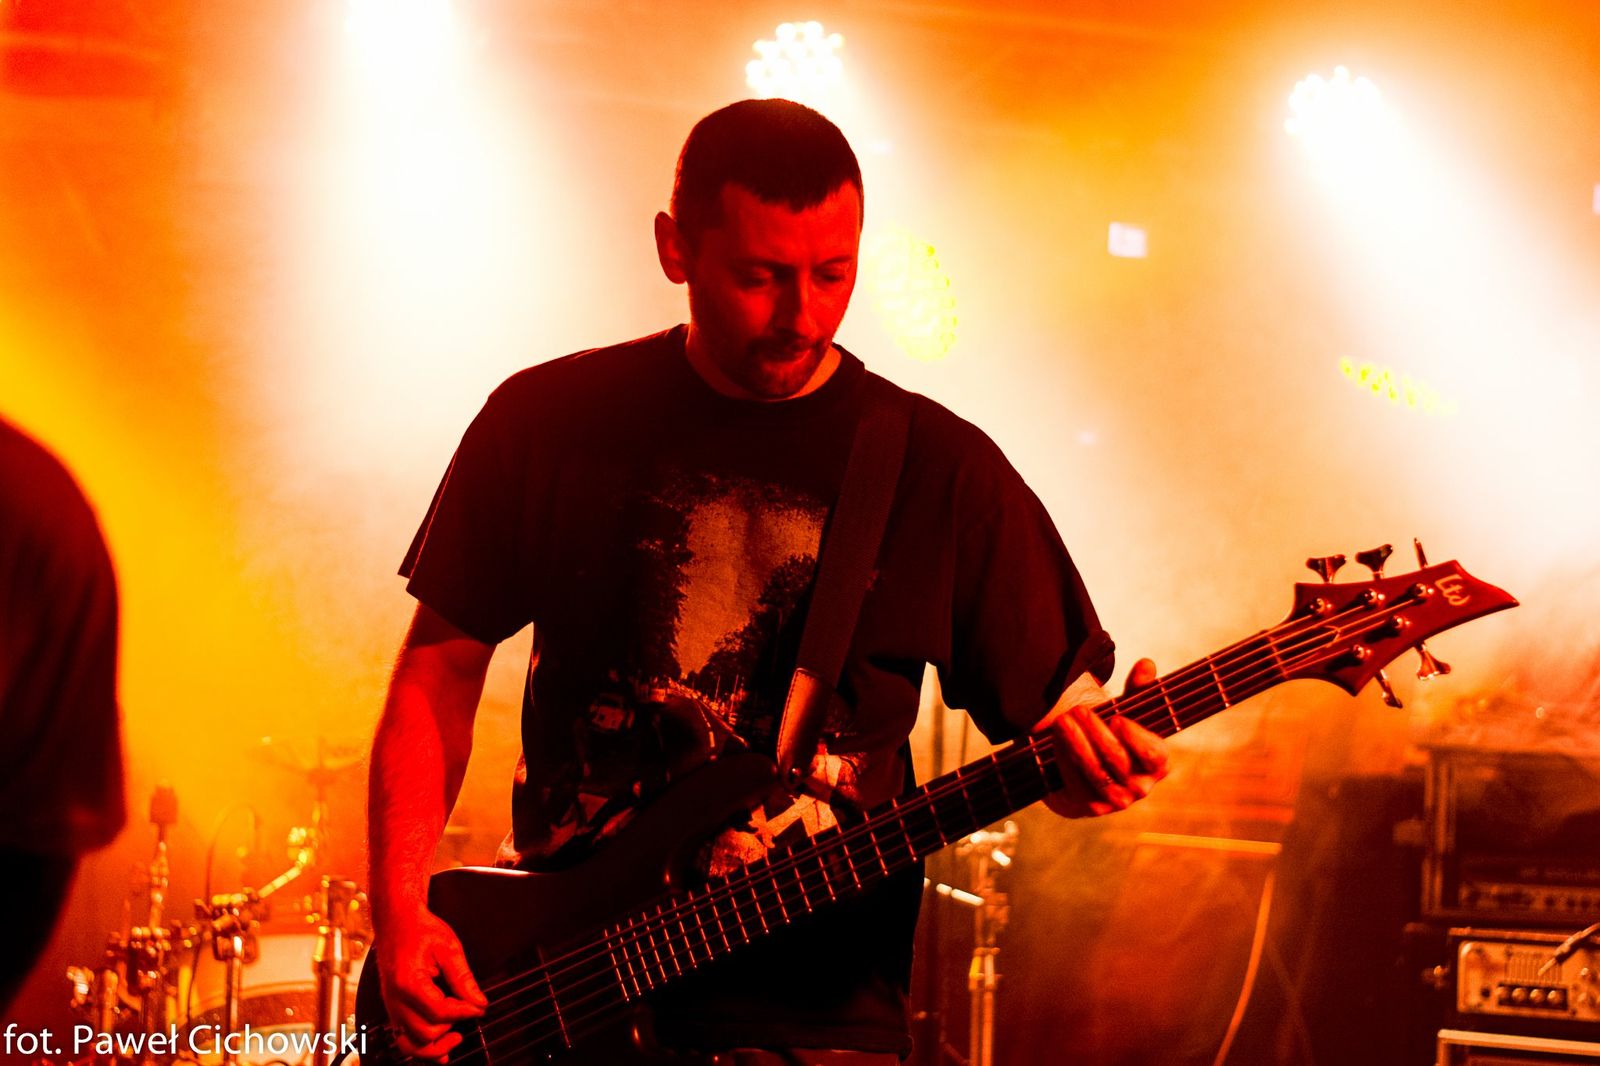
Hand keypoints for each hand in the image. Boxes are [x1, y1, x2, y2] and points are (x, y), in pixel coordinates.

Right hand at [375, 907, 487, 1061]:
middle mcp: (395, 999)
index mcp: (408, 982)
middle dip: (451, 1027)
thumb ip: (463, 978)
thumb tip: (478, 1002)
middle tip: (469, 1011)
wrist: (396, 921)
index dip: (464, 1012)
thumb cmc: (419, 929)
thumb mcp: (449, 948)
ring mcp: (391, 1006)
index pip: (440, 1012)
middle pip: (425, 1032)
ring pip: (410, 1044)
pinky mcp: (393, 1008)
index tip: (479, 1006)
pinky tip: (439, 1048)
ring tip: (456, 1038)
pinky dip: (421, 1047)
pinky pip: (403, 1037)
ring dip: (434, 1047)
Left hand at [1037, 658, 1169, 817]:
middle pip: (1119, 761)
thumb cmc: (1113, 732)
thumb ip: (1138, 689)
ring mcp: (1115, 800)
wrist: (1088, 762)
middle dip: (1096, 733)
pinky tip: (1055, 741)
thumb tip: (1146, 665)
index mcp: (1157, 763)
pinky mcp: (1089, 806)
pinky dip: (1064, 761)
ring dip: (1077, 746)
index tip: (1116, 718)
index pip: (1154, 754)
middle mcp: (1140, 786)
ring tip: (1063, 721)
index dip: (1135, 737)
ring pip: (1097, 775)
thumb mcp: (1128, 709)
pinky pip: (1076, 785)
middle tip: (1079, 710)